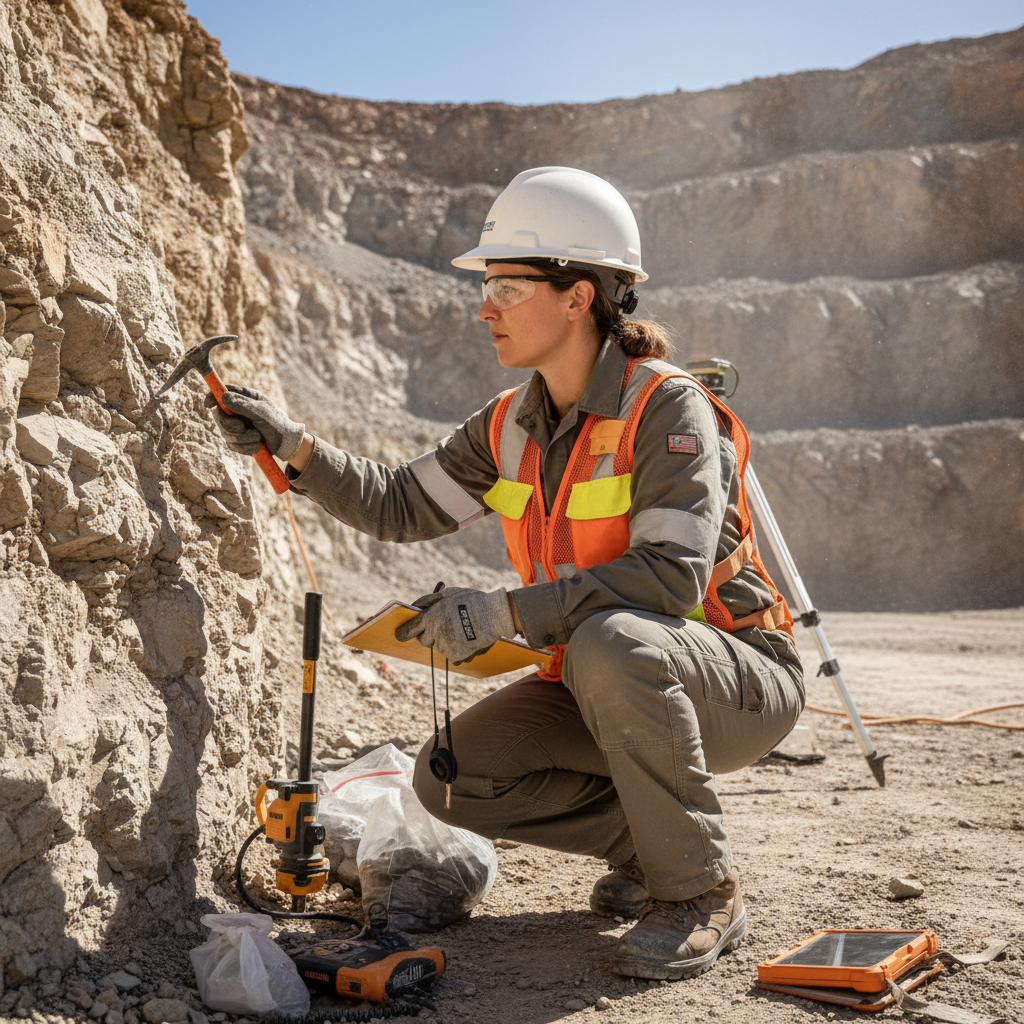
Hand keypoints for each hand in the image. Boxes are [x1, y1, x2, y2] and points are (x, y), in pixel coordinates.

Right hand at [205, 385, 304, 460]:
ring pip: (225, 433)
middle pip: (219, 416)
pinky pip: (232, 445)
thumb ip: (243, 405)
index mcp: (245, 398)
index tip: (208, 403)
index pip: (222, 393)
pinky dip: (245, 447)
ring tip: (258, 438)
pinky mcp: (237, 440)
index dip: (212, 397)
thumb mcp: (262, 412)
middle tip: (242, 428)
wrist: (286, 443)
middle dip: (229, 425)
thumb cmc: (277, 423)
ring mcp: (236, 426)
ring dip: (243, 438)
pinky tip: (257, 446)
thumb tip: (224, 397)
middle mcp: (238, 411)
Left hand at [395, 586, 515, 664]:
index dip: (403, 633)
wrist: (494, 615)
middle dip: (430, 634)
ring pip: (439, 647)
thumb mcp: (447, 594)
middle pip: (424, 640)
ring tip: (461, 629)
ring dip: (445, 641)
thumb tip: (416, 610)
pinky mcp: (457, 656)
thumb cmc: (470, 601)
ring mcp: (445, 647)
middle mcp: (435, 634)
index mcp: (430, 618)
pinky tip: (467, 639)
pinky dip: (457, 650)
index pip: (409, 630)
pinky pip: (452, 656)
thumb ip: (429, 602)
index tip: (399, 635)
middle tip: (443, 626)